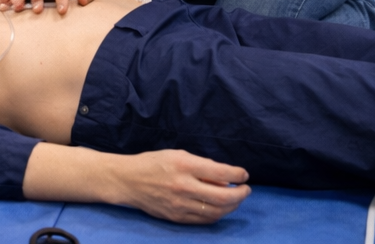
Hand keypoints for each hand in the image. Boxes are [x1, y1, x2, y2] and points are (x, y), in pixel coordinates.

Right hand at [115, 150, 249, 222]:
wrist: (128, 180)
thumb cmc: (152, 163)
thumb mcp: (175, 154)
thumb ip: (200, 165)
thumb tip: (223, 176)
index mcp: (183, 164)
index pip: (219, 172)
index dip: (236, 174)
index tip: (244, 174)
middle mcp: (183, 186)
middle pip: (222, 196)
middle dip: (240, 194)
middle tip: (246, 189)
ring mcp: (180, 204)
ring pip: (216, 211)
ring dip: (231, 206)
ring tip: (235, 199)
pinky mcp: (177, 217)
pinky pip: (205, 220)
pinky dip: (217, 214)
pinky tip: (220, 208)